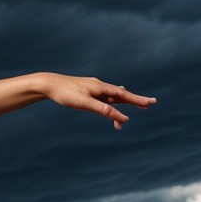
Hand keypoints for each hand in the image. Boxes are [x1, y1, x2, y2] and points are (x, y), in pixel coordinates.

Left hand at [40, 73, 156, 129]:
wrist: (48, 84)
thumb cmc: (66, 93)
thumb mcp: (85, 104)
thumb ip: (104, 110)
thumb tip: (122, 117)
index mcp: (101, 87)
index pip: (124, 95)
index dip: (138, 99)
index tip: (152, 103)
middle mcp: (99, 86)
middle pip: (121, 94)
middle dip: (135, 100)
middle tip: (149, 105)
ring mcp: (93, 88)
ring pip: (113, 96)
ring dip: (124, 102)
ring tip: (136, 105)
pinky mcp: (86, 91)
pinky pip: (104, 96)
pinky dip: (112, 101)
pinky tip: (112, 101)